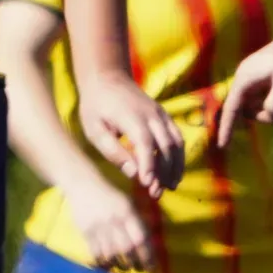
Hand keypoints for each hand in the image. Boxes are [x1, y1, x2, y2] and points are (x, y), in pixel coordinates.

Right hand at [61, 174, 155, 272]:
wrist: (83, 185)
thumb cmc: (110, 196)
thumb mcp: (128, 204)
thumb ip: (138, 221)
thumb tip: (149, 243)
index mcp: (127, 213)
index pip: (140, 239)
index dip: (147, 256)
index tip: (152, 267)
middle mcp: (113, 221)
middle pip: (126, 248)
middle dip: (135, 263)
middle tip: (139, 269)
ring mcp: (98, 227)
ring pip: (110, 252)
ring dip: (119, 264)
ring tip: (124, 268)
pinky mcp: (85, 231)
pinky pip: (95, 251)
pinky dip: (102, 262)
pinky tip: (107, 266)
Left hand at [78, 69, 184, 195]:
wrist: (107, 78)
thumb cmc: (96, 106)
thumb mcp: (94, 129)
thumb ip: (112, 150)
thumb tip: (133, 173)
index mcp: (132, 117)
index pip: (145, 144)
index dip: (149, 165)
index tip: (147, 184)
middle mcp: (152, 115)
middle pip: (166, 146)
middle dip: (164, 172)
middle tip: (157, 193)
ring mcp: (161, 115)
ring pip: (177, 143)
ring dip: (176, 167)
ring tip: (170, 187)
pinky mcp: (165, 117)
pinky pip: (178, 138)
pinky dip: (178, 156)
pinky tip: (172, 172)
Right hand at [219, 38, 272, 148]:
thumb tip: (268, 114)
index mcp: (244, 80)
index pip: (231, 109)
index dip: (226, 128)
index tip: (222, 146)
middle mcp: (246, 82)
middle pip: (249, 110)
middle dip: (266, 115)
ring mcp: (256, 81)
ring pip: (260, 106)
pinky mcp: (266, 81)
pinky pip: (267, 99)